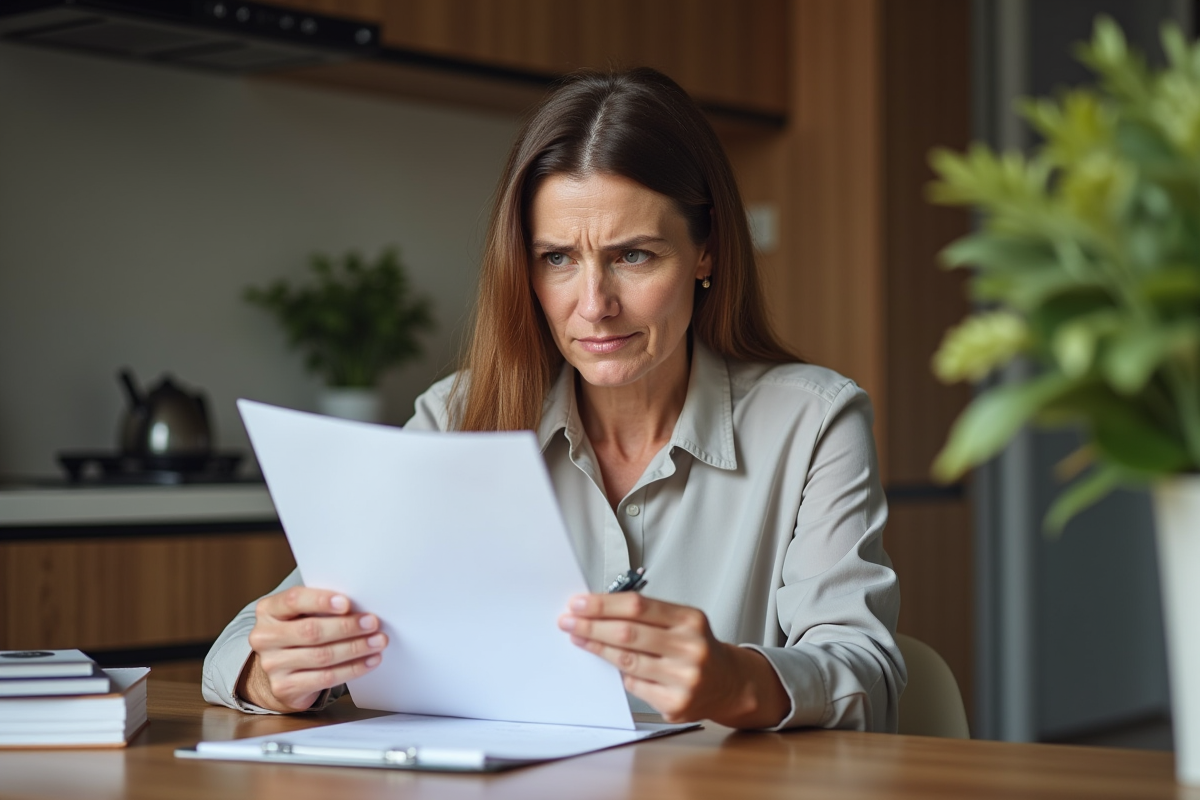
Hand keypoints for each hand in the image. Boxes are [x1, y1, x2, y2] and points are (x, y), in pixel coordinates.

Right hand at [237, 586, 387, 712]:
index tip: (347, 603)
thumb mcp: (301, 613)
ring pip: (322, 656)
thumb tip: (360, 606)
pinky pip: (326, 678)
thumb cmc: (299, 631)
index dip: (321, 600)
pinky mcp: (285, 688)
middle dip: (347, 627)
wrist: (280, 669)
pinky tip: (370, 661)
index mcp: (269, 610)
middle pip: (311, 631)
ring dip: (355, 648)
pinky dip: (353, 668)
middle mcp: (265, 637)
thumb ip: (321, 607)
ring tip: (378, 641)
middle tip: (372, 623)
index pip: (293, 600)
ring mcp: (272, 665)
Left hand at [558, 593, 789, 727]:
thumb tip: (597, 610)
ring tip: (578, 637)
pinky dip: (620, 674)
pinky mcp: (676, 704)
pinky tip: (609, 664)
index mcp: (690, 620)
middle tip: (568, 620)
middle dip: (592, 625)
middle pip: (629, 633)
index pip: (638, 607)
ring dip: (596, 647)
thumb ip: (646, 615)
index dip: (603, 604)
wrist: (728, 683)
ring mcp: (684, 679)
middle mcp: (690, 648)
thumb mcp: (682, 621)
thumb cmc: (695, 647)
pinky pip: (634, 685)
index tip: (579, 603)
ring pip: (627, 661)